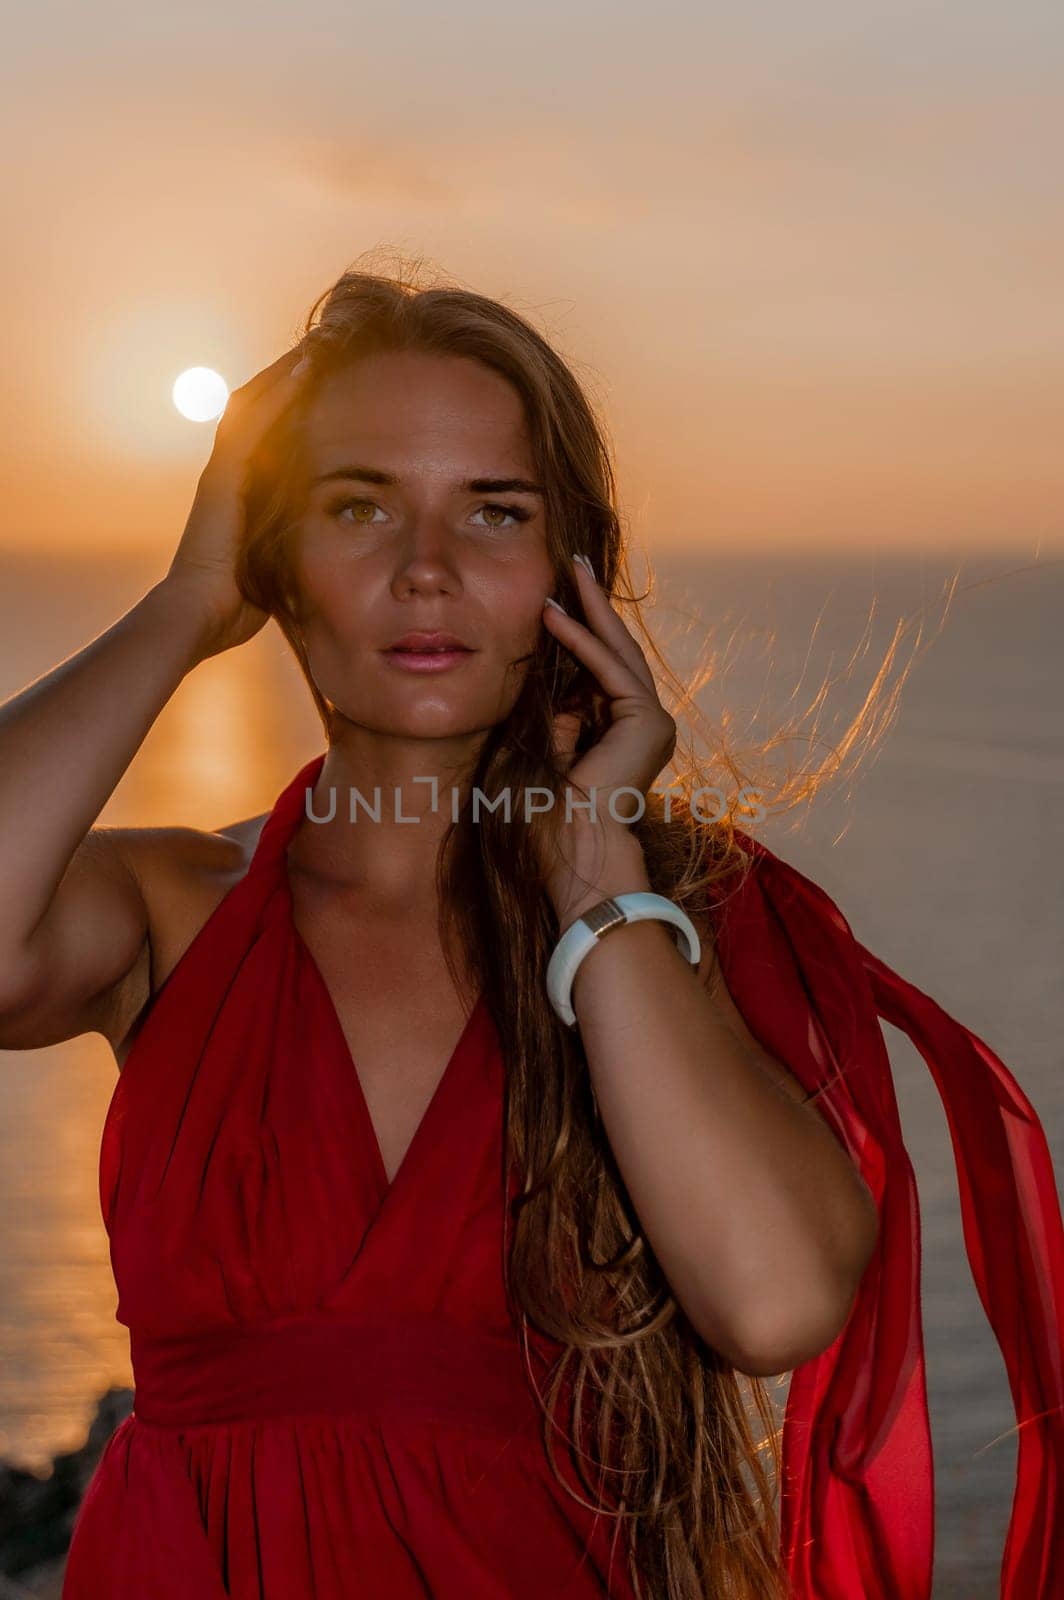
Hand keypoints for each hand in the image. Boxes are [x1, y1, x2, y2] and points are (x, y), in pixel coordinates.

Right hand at [163, 344, 310, 659]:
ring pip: (256, 405)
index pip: (267, 436)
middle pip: (258, 410)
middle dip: (288, 379)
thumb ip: (290, 545)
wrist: (198, 614)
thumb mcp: (273, 564)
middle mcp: (228, 473)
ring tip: (316, 346)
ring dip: (286, 374)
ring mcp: (223, 470)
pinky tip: (304, 370)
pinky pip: (254, 421)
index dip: (291, 407)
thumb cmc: (237, 602)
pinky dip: (279, 393)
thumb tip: (326, 555)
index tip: (321, 383)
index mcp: (240, 491)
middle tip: (320, 349)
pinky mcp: (224, 474)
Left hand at [538, 554, 675, 911]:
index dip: (580, 632)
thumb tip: (553, 685)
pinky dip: (581, 644)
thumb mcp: (546, 752)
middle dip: (595, 606)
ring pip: (618, 654)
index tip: (558, 598)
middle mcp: (646, 726)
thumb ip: (555, 716)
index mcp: (623, 735)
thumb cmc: (551, 818)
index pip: (602, 671)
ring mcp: (652, 724)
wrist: (572, 852)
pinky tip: (556, 616)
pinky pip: (610, 672)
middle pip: (617, 653)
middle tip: (576, 564)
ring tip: (571, 571)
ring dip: (592, 611)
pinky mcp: (647, 723)